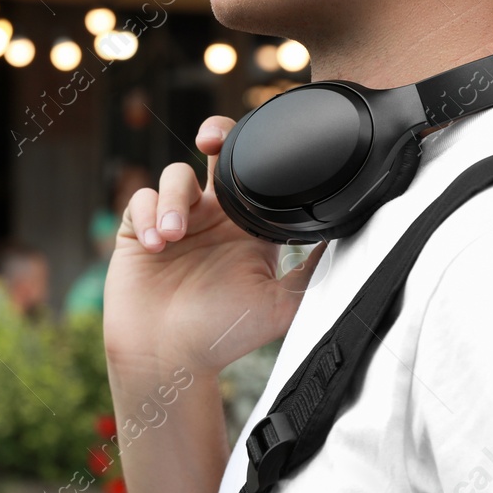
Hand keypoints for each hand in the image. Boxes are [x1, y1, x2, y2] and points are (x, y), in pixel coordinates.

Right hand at [104, 117, 322, 375]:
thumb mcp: (280, 305)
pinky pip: (142, 201)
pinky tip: (155, 245)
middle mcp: (213, 216)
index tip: (258, 145)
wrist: (168, 358)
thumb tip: (352, 242)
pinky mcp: (140, 228)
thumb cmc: (221, 336)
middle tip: (209, 142)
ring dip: (175, 199)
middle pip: (214, 151)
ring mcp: (176, 220)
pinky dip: (148, 215)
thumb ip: (314, 273)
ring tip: (174, 236)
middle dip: (213, 134)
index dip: (255, 148)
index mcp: (246, 226)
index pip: (255, 172)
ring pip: (176, 176)